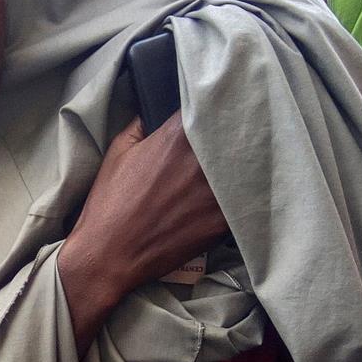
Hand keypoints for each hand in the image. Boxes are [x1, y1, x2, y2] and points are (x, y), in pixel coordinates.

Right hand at [59, 116, 229, 351]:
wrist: (110, 255)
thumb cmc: (110, 203)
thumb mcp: (119, 151)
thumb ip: (143, 124)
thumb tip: (156, 110)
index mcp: (179, 134)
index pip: (215, 106)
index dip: (221, 106)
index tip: (224, 109)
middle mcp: (203, 159)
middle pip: (239, 134)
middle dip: (241, 133)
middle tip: (245, 135)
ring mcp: (217, 191)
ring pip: (249, 167)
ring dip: (249, 165)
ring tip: (251, 164)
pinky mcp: (223, 221)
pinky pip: (247, 201)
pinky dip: (247, 198)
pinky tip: (242, 197)